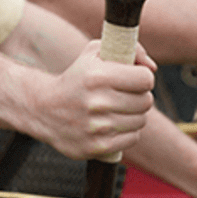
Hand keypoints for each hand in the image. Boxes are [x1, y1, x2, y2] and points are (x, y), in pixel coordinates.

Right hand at [30, 41, 155, 160]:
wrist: (43, 109)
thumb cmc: (76, 78)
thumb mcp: (94, 53)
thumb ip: (128, 50)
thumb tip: (152, 67)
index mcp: (97, 77)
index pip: (145, 79)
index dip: (143, 77)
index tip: (133, 78)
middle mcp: (97, 102)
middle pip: (146, 101)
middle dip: (139, 96)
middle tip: (125, 94)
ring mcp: (97, 127)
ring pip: (141, 120)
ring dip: (133, 114)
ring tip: (116, 109)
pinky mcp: (97, 147)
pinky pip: (132, 138)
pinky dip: (127, 132)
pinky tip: (112, 124)